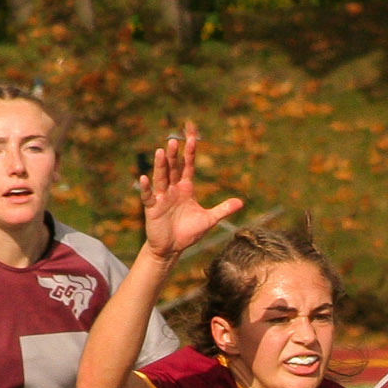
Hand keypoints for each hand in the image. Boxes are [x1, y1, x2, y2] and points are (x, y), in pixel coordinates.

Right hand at [140, 123, 244, 262]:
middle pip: (173, 169)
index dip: (189, 154)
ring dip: (160, 166)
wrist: (173, 248)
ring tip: (160, 151)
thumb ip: (223, 209)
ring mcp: (161, 197)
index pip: (188, 167)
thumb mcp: (209, 220)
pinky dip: (147, 188)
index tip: (192, 138)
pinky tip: (145, 178)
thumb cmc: (189, 232)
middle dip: (173, 156)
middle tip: (174, 141)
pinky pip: (148, 196)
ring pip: (161, 178)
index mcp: (186, 189)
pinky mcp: (152, 208)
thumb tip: (242, 202)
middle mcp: (173, 189)